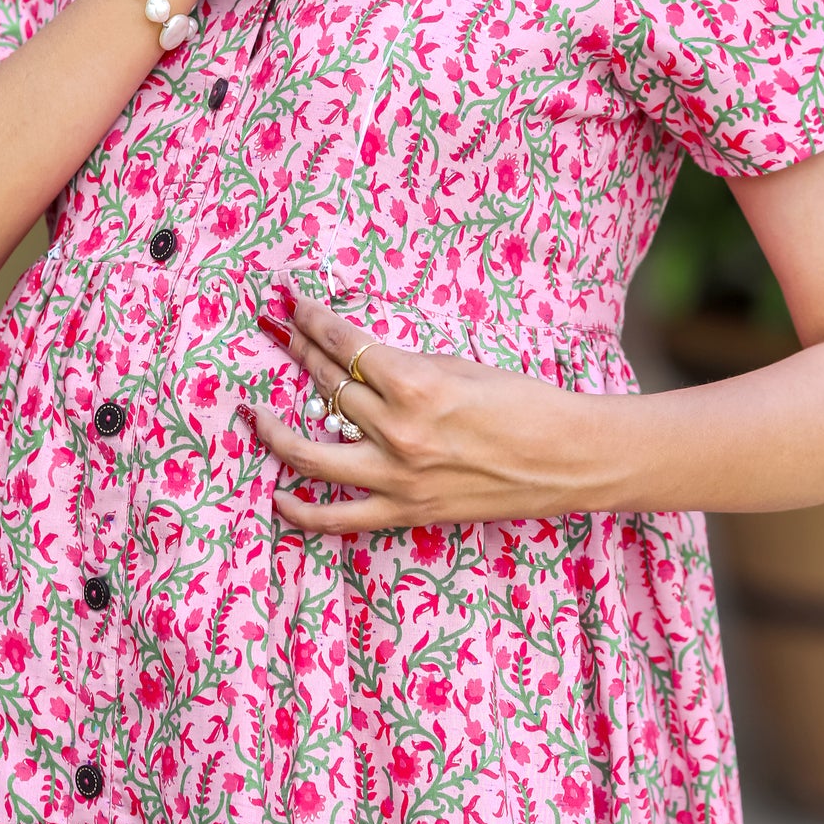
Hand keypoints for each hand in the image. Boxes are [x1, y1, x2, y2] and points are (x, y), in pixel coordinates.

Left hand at [255, 297, 591, 532]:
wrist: (567, 459)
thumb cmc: (525, 403)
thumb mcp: (461, 367)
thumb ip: (406, 366)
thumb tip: (359, 359)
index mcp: (416, 385)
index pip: (344, 346)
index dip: (312, 321)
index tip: (294, 307)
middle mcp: (398, 433)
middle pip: (327, 387)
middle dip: (299, 355)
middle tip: (280, 337)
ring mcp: (398, 478)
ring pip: (313, 452)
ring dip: (277, 429)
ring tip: (256, 413)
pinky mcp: (407, 511)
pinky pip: (339, 517)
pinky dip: (302, 509)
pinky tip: (279, 492)